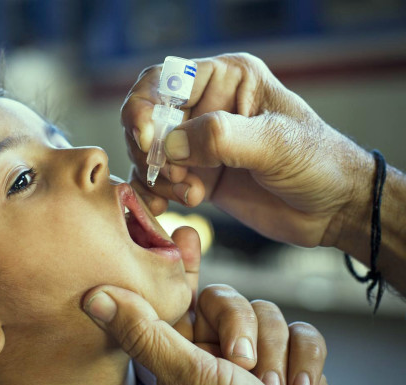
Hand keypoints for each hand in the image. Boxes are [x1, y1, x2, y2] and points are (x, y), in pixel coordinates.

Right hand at [121, 53, 372, 248]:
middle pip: (147, 119)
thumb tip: (169, 146)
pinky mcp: (196, 175)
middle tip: (176, 177)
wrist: (334, 209)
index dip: (145, 108)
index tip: (147, 142)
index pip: (164, 80)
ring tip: (190, 194)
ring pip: (148, 153)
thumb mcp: (275, 143)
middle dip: (150, 150)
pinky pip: (157, 180)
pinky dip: (153, 194)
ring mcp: (199, 143)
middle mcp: (206, 107)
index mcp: (227, 80)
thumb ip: (221, 138)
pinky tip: (170, 206)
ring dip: (156, 177)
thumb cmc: (318, 163)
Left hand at [162, 227, 328, 384]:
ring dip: (275, 352)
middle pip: (228, 301)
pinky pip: (304, 333)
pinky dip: (306, 359)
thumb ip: (148, 335)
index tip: (185, 233)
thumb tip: (99, 298)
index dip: (183, 268)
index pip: (180, 301)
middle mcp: (219, 359)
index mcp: (184, 361)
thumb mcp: (189, 377)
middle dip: (241, 325)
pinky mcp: (300, 367)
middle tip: (244, 362)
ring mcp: (262, 363)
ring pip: (267, 313)